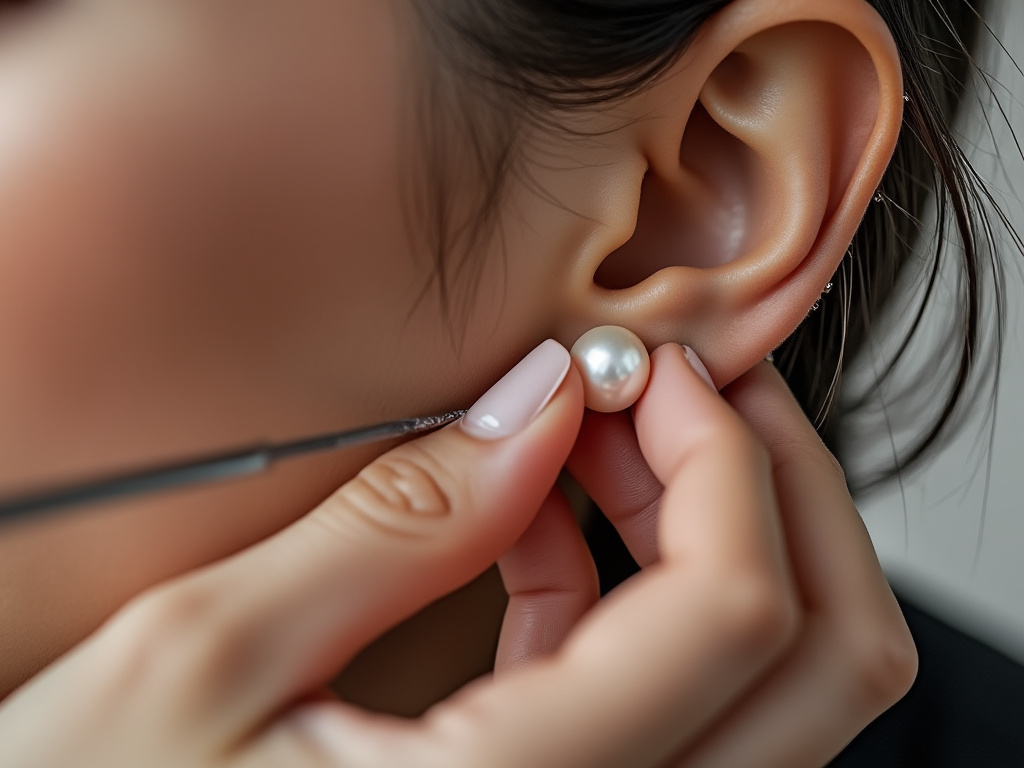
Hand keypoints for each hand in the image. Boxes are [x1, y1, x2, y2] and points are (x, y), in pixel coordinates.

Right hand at [0, 341, 915, 767]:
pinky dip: (636, 587)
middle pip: (822, 661)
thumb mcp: (204, 661)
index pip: (734, 611)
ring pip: (772, 682)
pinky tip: (547, 520)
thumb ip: (392, 522)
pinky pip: (672, 698)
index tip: (644, 366)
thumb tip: (532, 402)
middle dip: (771, 485)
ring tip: (599, 434)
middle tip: (670, 385)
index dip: (720, 455)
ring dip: (712, 528)